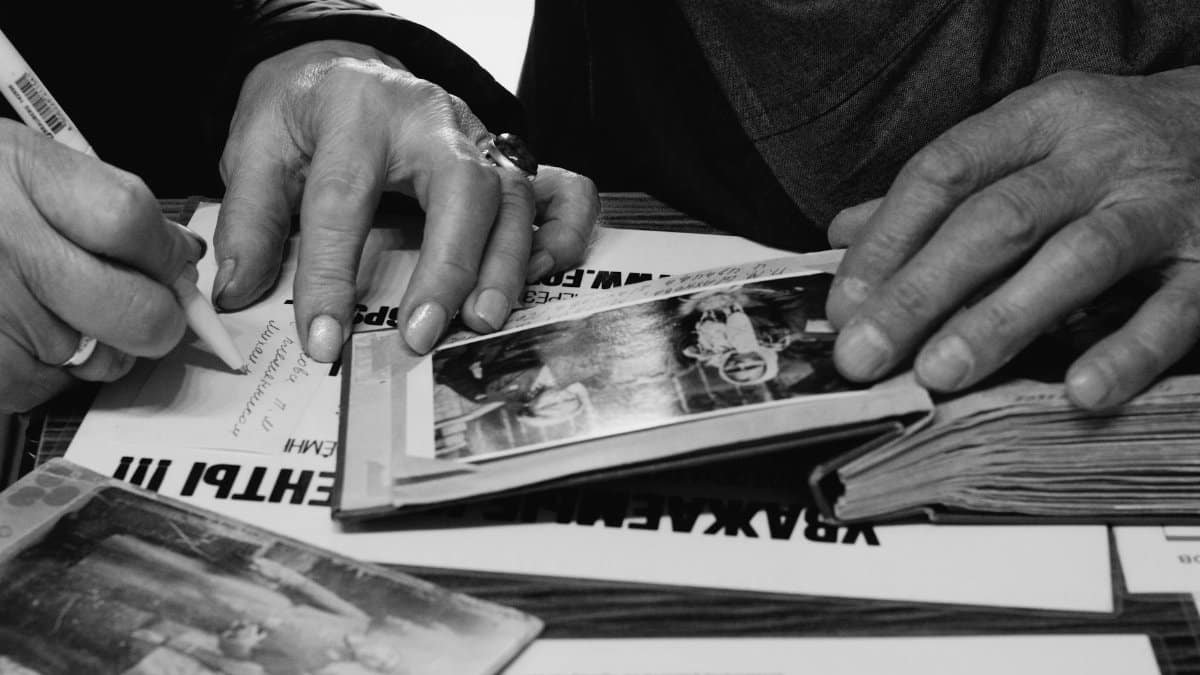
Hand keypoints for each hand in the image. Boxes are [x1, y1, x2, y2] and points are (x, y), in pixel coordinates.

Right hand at [0, 121, 202, 411]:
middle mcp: (2, 242)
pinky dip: (36, 373)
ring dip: (90, 348)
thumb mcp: (19, 161)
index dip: (166, 256)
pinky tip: (9, 334)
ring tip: (41, 309)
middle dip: (150, 319)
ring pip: (93, 360)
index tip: (167, 266)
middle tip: (134, 309)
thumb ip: (105, 201)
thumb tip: (180, 255)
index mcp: (20, 174)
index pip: (135, 225)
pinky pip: (35, 388)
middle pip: (136, 313)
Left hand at [213, 40, 598, 360]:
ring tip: (480, 322)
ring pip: (514, 199)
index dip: (332, 276)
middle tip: (423, 333)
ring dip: (504, 268)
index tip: (322, 340)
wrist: (346, 65)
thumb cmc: (306, 110)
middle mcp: (431, 120)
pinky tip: (534, 276)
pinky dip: (562, 235)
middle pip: (461, 190)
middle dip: (447, 269)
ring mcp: (480, 139)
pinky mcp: (509, 160)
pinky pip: (563, 191)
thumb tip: (242, 290)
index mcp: (357, 111)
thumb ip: (251, 218)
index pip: (345, 200)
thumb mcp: (258, 148)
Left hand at [825, 67, 1199, 409]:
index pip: (946, 171)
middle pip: (997, 220)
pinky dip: (1126, 352)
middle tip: (865, 354)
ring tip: (940, 373)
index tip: (844, 303)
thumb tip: (847, 234)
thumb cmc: (1116, 145)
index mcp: (1043, 120)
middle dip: (920, 292)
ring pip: (1076, 260)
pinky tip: (1079, 391)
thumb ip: (943, 190)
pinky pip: (1172, 310)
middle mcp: (1101, 157)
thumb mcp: (1030, 141)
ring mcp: (1163, 208)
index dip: (888, 240)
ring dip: (1001, 320)